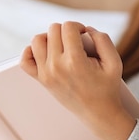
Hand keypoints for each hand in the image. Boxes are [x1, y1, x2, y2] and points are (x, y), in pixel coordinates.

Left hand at [20, 21, 135, 139]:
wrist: (98, 113)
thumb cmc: (107, 88)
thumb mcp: (114, 62)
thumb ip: (102, 39)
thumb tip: (86, 29)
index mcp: (75, 61)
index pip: (68, 27)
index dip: (78, 26)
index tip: (84, 36)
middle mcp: (57, 66)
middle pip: (53, 30)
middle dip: (66, 31)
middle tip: (75, 43)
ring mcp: (46, 74)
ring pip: (37, 40)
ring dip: (49, 38)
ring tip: (61, 46)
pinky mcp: (41, 80)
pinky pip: (25, 60)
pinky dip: (30, 52)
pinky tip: (45, 53)